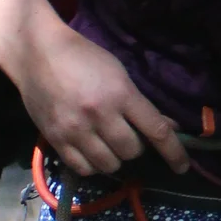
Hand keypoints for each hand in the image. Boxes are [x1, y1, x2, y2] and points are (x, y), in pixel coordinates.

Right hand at [16, 24, 188, 178]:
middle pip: (132, 151)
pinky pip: (84, 168)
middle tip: (127, 135)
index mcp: (120, 94)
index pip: (156, 131)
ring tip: (108, 144)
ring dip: (115, 158)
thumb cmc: (83, 57)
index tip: (182, 167)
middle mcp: (99, 115)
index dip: (174, 153)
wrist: (37, 52)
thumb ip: (141, 104)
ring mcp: (75, 130)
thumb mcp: (118, 73)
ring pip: (109, 164)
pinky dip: (93, 165)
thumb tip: (168, 128)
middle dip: (135, 147)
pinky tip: (91, 152)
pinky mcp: (55, 139)